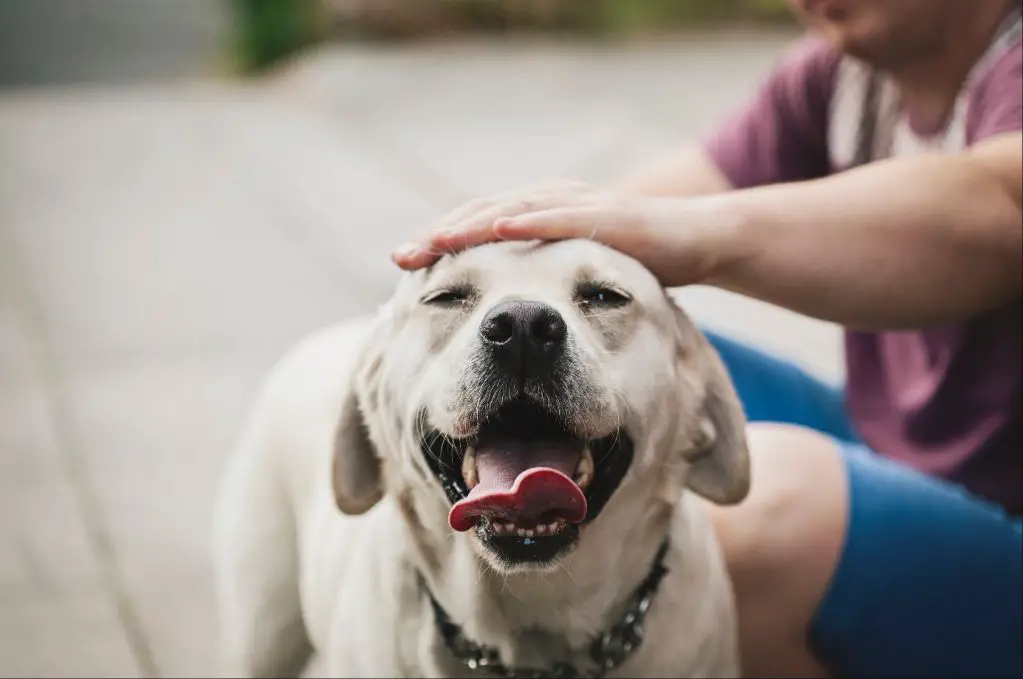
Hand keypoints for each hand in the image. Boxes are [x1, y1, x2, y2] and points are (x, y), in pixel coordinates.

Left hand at [391, 180, 735, 286]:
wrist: (698, 241)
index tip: (403, 266)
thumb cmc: (635, 260)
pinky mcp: (609, 214)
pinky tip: (500, 226)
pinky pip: (563, 215)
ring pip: (513, 209)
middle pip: (483, 214)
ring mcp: (578, 204)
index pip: (478, 226)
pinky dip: (530, 218)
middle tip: (400, 257)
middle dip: (440, 235)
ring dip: (471, 225)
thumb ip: (542, 282)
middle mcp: (551, 201)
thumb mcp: (577, 275)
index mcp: (539, 214)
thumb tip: (502, 313)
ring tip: (434, 241)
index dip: (440, 244)